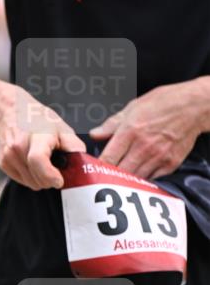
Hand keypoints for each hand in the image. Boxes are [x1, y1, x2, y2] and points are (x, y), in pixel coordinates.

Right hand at [0, 83, 85, 190]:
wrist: (11, 112)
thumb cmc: (38, 119)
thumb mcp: (61, 128)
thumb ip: (74, 146)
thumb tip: (84, 165)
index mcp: (35, 137)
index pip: (38, 161)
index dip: (51, 176)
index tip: (60, 180)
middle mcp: (18, 147)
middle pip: (37, 179)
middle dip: (50, 179)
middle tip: (55, 166)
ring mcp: (8, 156)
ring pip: (31, 184)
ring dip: (40, 179)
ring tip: (43, 162)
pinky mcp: (3, 163)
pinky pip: (22, 181)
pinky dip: (30, 176)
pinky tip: (31, 162)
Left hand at [89, 81, 204, 179]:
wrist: (193, 106)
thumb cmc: (163, 103)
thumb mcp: (133, 107)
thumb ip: (112, 124)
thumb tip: (94, 134)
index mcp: (130, 131)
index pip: (107, 158)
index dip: (97, 167)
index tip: (92, 170)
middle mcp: (143, 147)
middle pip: (119, 172)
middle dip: (108, 177)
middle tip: (102, 177)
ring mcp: (158, 157)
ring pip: (134, 179)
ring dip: (124, 181)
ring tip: (117, 180)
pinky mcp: (170, 164)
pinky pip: (151, 180)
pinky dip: (142, 180)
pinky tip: (136, 177)